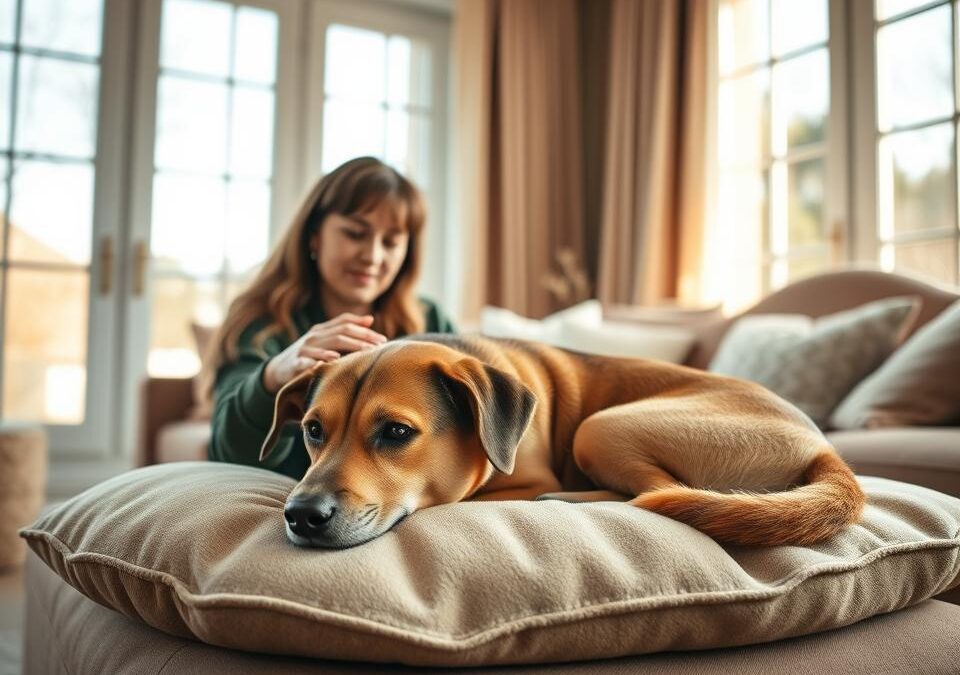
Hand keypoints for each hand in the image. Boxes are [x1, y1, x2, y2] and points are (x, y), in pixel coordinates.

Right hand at [262, 313, 386, 392]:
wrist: (278, 369)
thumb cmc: (308, 354)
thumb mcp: (325, 340)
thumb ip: (345, 329)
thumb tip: (370, 319)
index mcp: (323, 329)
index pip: (346, 323)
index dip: (365, 330)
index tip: (382, 339)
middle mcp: (314, 335)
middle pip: (342, 333)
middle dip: (362, 339)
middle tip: (378, 347)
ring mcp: (304, 348)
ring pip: (329, 345)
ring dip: (348, 347)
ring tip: (364, 352)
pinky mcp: (295, 362)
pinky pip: (308, 360)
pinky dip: (319, 360)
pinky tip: (332, 361)